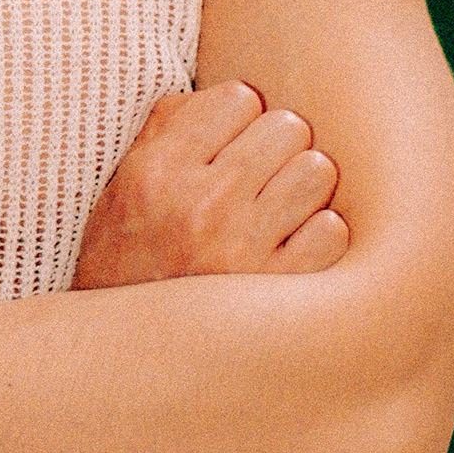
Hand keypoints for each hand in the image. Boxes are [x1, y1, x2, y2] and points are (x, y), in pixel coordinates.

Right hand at [72, 84, 349, 290]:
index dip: (241, 119)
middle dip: (278, 147)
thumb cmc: (127, 259)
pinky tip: (293, 248)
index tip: (232, 145)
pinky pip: (332, 230)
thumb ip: (169, 126)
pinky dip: (319, 236)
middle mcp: (200, 204)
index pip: (239, 98)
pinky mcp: (278, 293)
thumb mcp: (124, 184)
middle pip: (287, 126)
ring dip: (304, 187)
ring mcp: (242, 249)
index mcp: (158, 170)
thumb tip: (231, 94)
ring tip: (280, 210)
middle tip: (262, 179)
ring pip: (317, 170)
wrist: (120, 359)